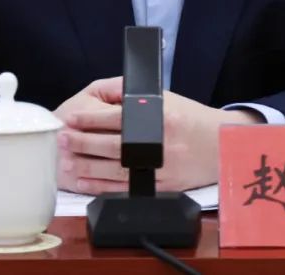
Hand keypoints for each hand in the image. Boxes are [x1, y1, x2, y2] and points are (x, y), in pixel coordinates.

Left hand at [57, 79, 261, 194]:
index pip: (119, 117)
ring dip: (88, 165)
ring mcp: (162, 166)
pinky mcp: (163, 186)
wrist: (222, 145)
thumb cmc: (191, 118)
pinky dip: (104, 186)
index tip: (72, 117)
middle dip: (84, 142)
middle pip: (114, 144)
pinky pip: (127, 188)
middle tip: (62, 139)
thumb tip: (106, 96)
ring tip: (66, 160)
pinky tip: (85, 181)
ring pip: (117, 169)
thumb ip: (137, 97)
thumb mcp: (167, 98)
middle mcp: (160, 142)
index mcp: (161, 116)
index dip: (92, 118)